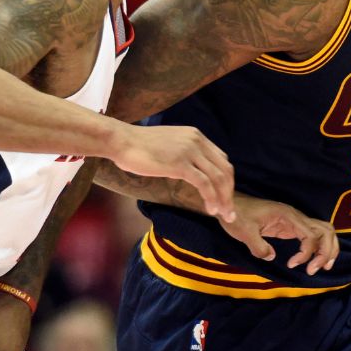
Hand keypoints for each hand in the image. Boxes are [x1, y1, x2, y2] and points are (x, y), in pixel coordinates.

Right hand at [111, 124, 234, 220]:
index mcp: (195, 136)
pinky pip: (204, 183)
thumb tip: (187, 170)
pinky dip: (211, 198)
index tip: (224, 197)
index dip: (226, 180)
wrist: (121, 140)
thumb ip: (182, 154)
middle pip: (225, 169)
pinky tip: (210, 210)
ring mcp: (189, 151)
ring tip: (224, 215)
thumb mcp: (168, 144)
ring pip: (218, 178)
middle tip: (229, 212)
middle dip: (229, 192)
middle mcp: (197, 141)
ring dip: (224, 199)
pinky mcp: (180, 164)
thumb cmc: (138, 146)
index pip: (222, 160)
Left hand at [218, 194, 338, 275]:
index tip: (291, 265)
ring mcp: (295, 221)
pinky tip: (312, 261)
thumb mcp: (244, 232)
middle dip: (326, 251)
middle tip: (314, 270)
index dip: (306, 253)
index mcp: (287, 215)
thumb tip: (271, 257)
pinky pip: (313, 235)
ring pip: (323, 231)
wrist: (231, 205)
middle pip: (325, 231)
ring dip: (328, 248)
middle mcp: (296, 216)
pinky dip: (319, 247)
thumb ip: (258, 246)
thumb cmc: (237, 216)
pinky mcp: (291, 226)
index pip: (310, 235)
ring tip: (323, 267)